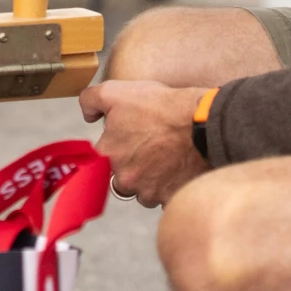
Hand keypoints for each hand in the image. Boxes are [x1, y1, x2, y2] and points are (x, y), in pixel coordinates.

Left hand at [80, 79, 210, 206]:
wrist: (203, 124)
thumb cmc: (162, 108)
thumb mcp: (116, 91)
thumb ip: (90, 100)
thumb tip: (87, 113)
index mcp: (108, 155)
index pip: (100, 158)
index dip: (114, 145)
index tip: (128, 138)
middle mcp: (125, 179)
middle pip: (121, 178)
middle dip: (132, 166)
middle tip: (149, 148)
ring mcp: (148, 192)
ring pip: (143, 191)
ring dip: (150, 180)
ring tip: (165, 158)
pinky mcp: (170, 198)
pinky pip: (164, 198)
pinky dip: (169, 187)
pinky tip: (177, 168)